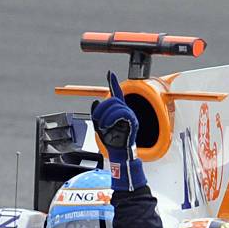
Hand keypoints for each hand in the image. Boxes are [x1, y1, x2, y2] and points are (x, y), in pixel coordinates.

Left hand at [91, 72, 145, 190]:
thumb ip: (97, 114)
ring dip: (105, 116)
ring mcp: (130, 116)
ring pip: (115, 106)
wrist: (118, 153)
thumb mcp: (100, 126)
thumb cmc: (111, 142)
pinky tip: (108, 126)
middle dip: (101, 109)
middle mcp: (126, 111)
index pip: (117, 94)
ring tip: (103, 126)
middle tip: (98, 121)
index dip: (113, 83)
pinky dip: (112, 118)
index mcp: (119, 111)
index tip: (110, 73)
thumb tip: (95, 102)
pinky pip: (121, 113)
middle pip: (112, 100)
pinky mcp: (132, 122)